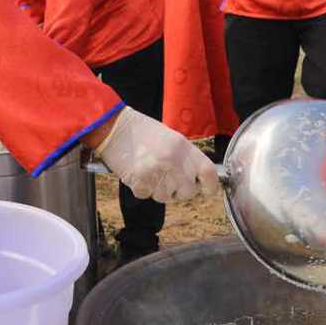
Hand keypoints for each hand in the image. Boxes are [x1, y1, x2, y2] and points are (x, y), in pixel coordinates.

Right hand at [93, 107, 219, 201]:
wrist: (114, 127)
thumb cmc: (142, 131)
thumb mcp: (171, 138)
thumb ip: (185, 158)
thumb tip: (196, 179)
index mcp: (183, 147)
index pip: (208, 172)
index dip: (211, 185)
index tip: (207, 189)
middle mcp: (172, 161)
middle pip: (188, 192)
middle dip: (181, 191)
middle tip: (170, 180)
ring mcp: (156, 172)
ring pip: (166, 197)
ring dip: (159, 190)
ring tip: (150, 172)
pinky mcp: (140, 182)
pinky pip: (147, 195)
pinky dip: (143, 189)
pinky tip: (138, 173)